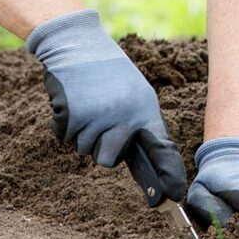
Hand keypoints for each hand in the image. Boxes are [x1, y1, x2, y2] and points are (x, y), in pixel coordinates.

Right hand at [27, 9, 185, 201]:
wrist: (77, 43)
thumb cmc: (108, 72)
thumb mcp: (134, 93)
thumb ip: (138, 124)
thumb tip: (144, 162)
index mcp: (144, 109)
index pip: (161, 148)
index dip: (168, 174)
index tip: (174, 195)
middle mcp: (123, 116)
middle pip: (108, 160)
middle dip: (100, 147)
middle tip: (99, 119)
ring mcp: (96, 117)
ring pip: (83, 149)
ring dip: (81, 132)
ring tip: (87, 102)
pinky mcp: (70, 114)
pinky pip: (64, 136)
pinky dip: (64, 123)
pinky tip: (72, 100)